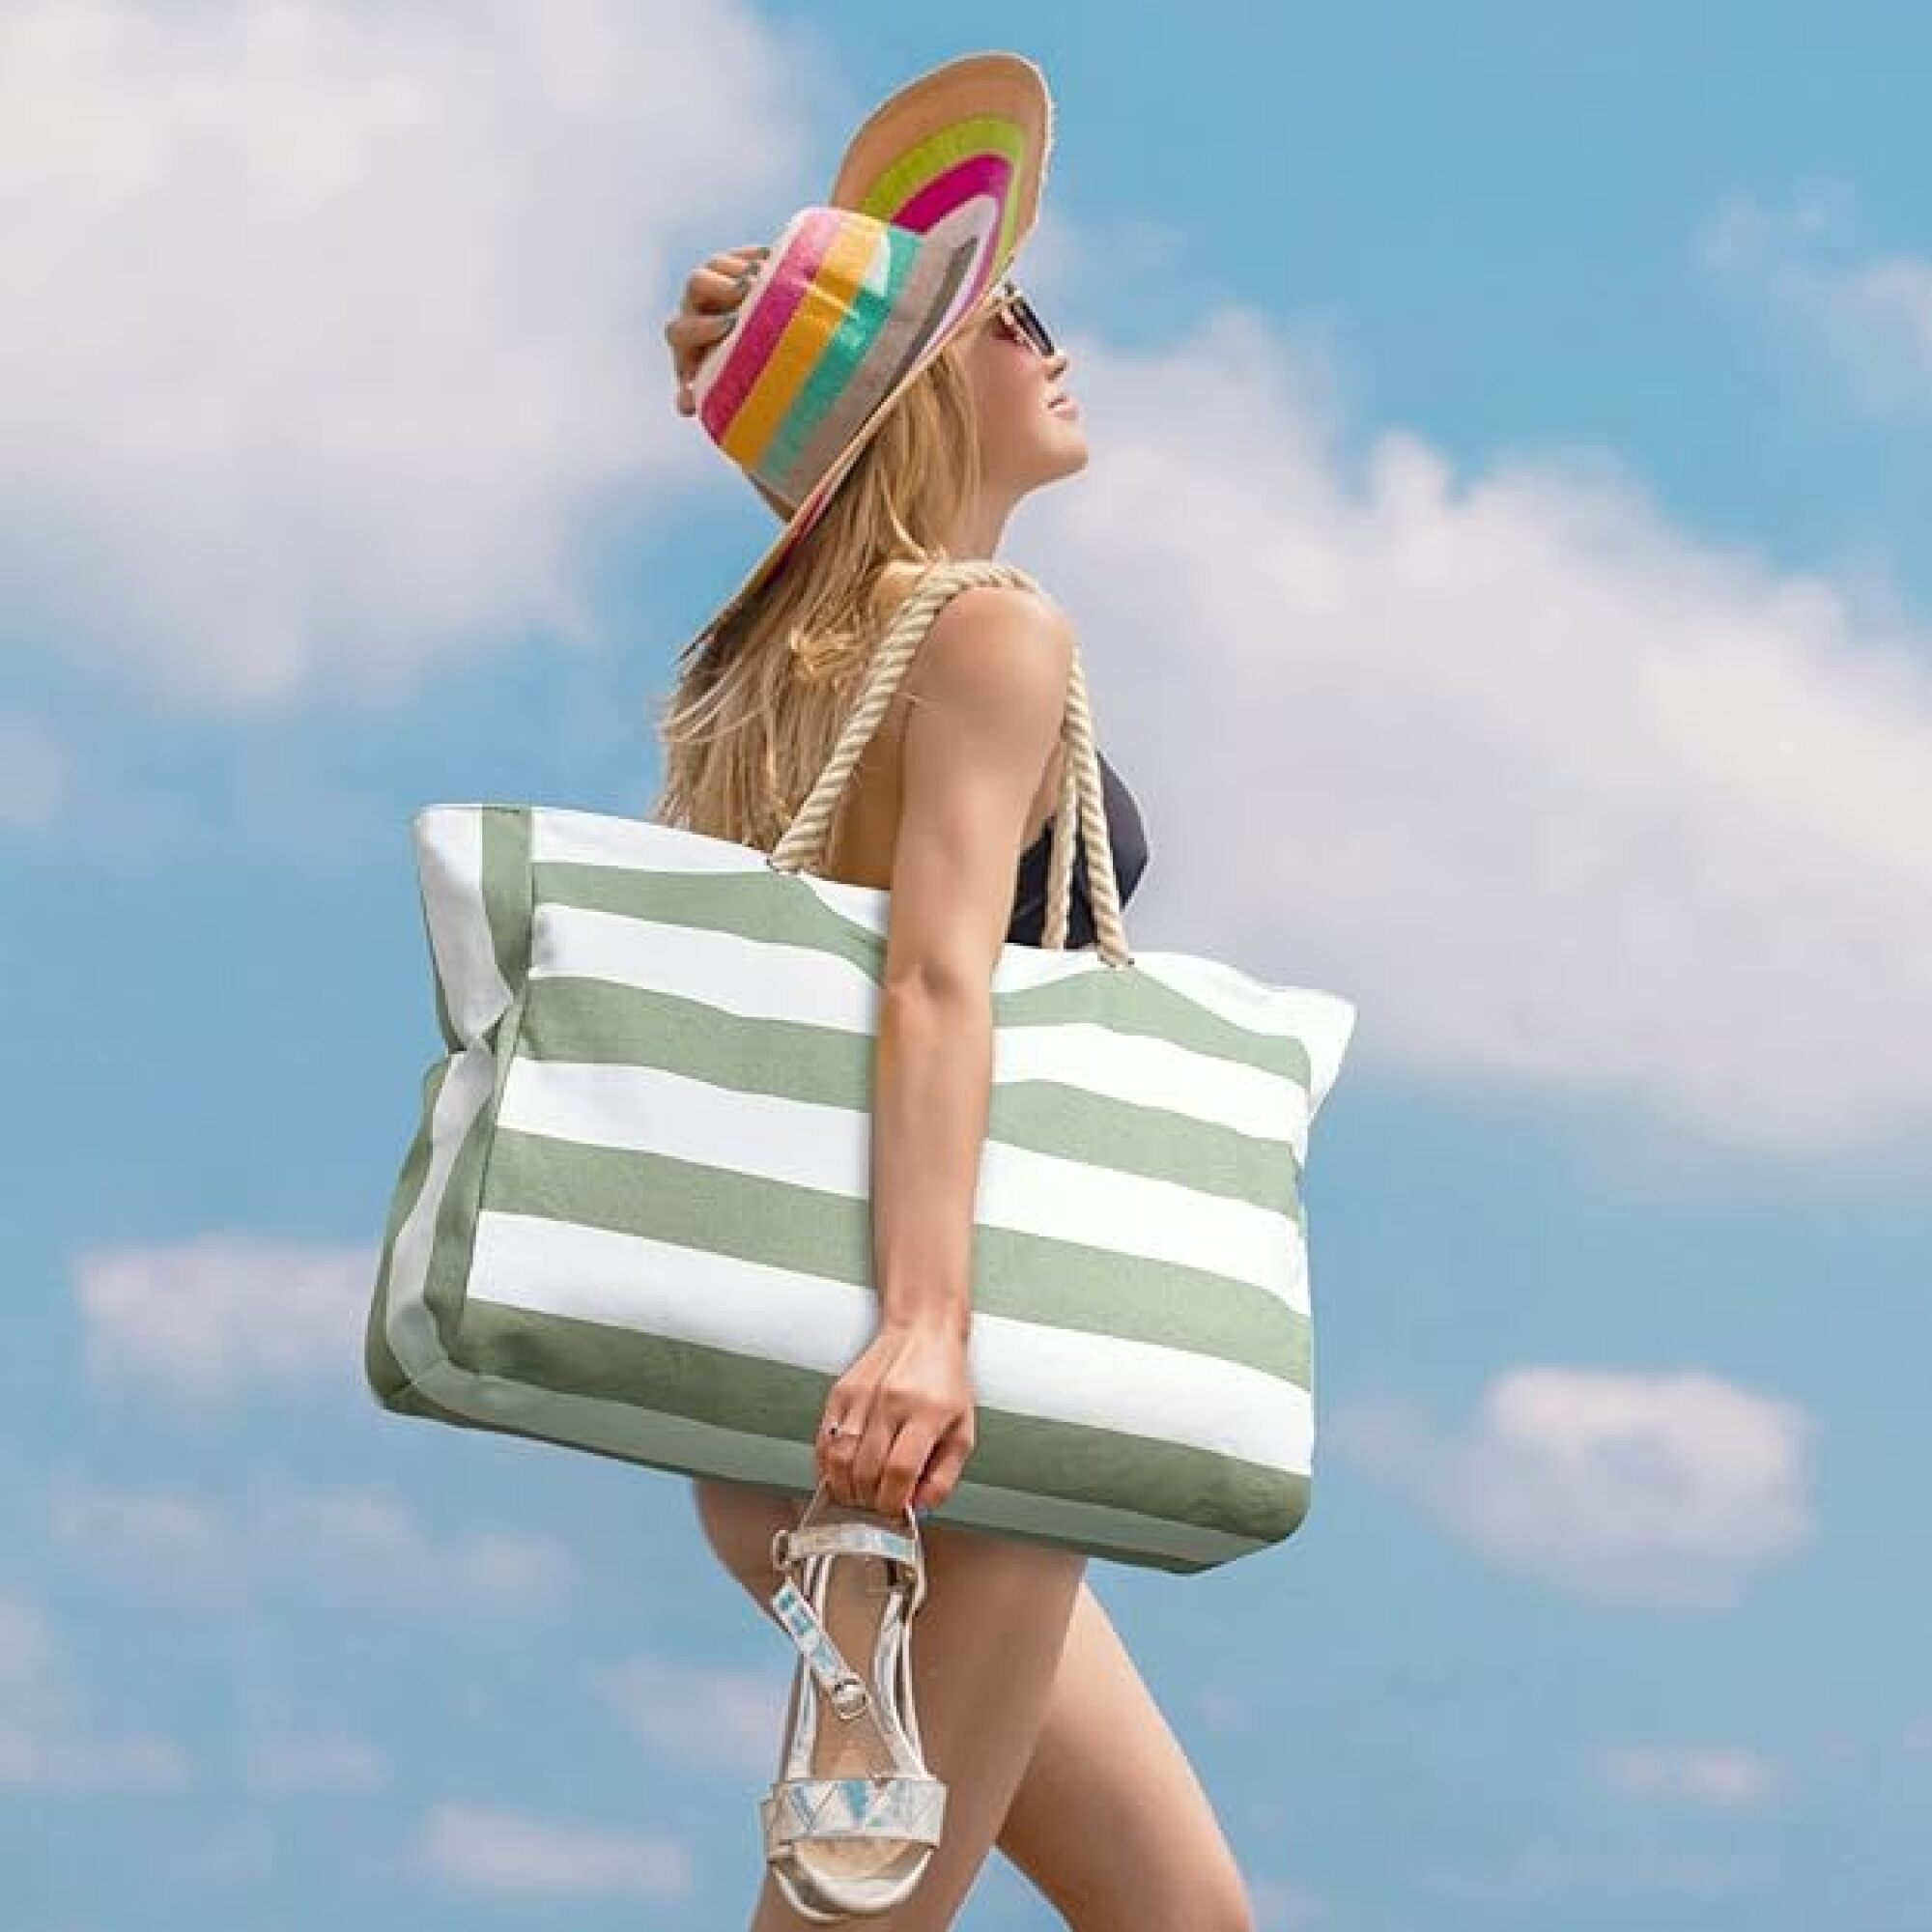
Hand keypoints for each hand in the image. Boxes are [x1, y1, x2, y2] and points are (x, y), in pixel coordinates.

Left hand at [664, 243, 767, 416]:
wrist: (765, 359)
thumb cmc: (739, 383)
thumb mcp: (725, 391)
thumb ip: (706, 395)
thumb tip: (686, 404)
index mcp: (685, 337)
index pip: (679, 329)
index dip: (701, 327)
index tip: (730, 328)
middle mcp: (695, 305)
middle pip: (696, 284)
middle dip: (722, 289)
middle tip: (747, 293)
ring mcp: (716, 280)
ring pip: (718, 266)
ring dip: (743, 271)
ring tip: (767, 279)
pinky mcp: (741, 264)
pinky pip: (747, 254)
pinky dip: (762, 259)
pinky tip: (780, 268)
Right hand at [817, 1317, 975, 1518]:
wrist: (923, 1331)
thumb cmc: (945, 1382)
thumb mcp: (962, 1430)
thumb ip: (943, 1476)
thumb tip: (918, 1509)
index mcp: (927, 1412)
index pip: (900, 1470)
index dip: (893, 1501)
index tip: (896, 1512)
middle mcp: (891, 1402)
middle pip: (866, 1469)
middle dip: (869, 1500)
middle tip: (877, 1506)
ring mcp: (862, 1396)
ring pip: (839, 1458)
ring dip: (845, 1487)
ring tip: (859, 1494)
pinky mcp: (841, 1393)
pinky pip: (824, 1440)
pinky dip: (828, 1466)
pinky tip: (841, 1474)